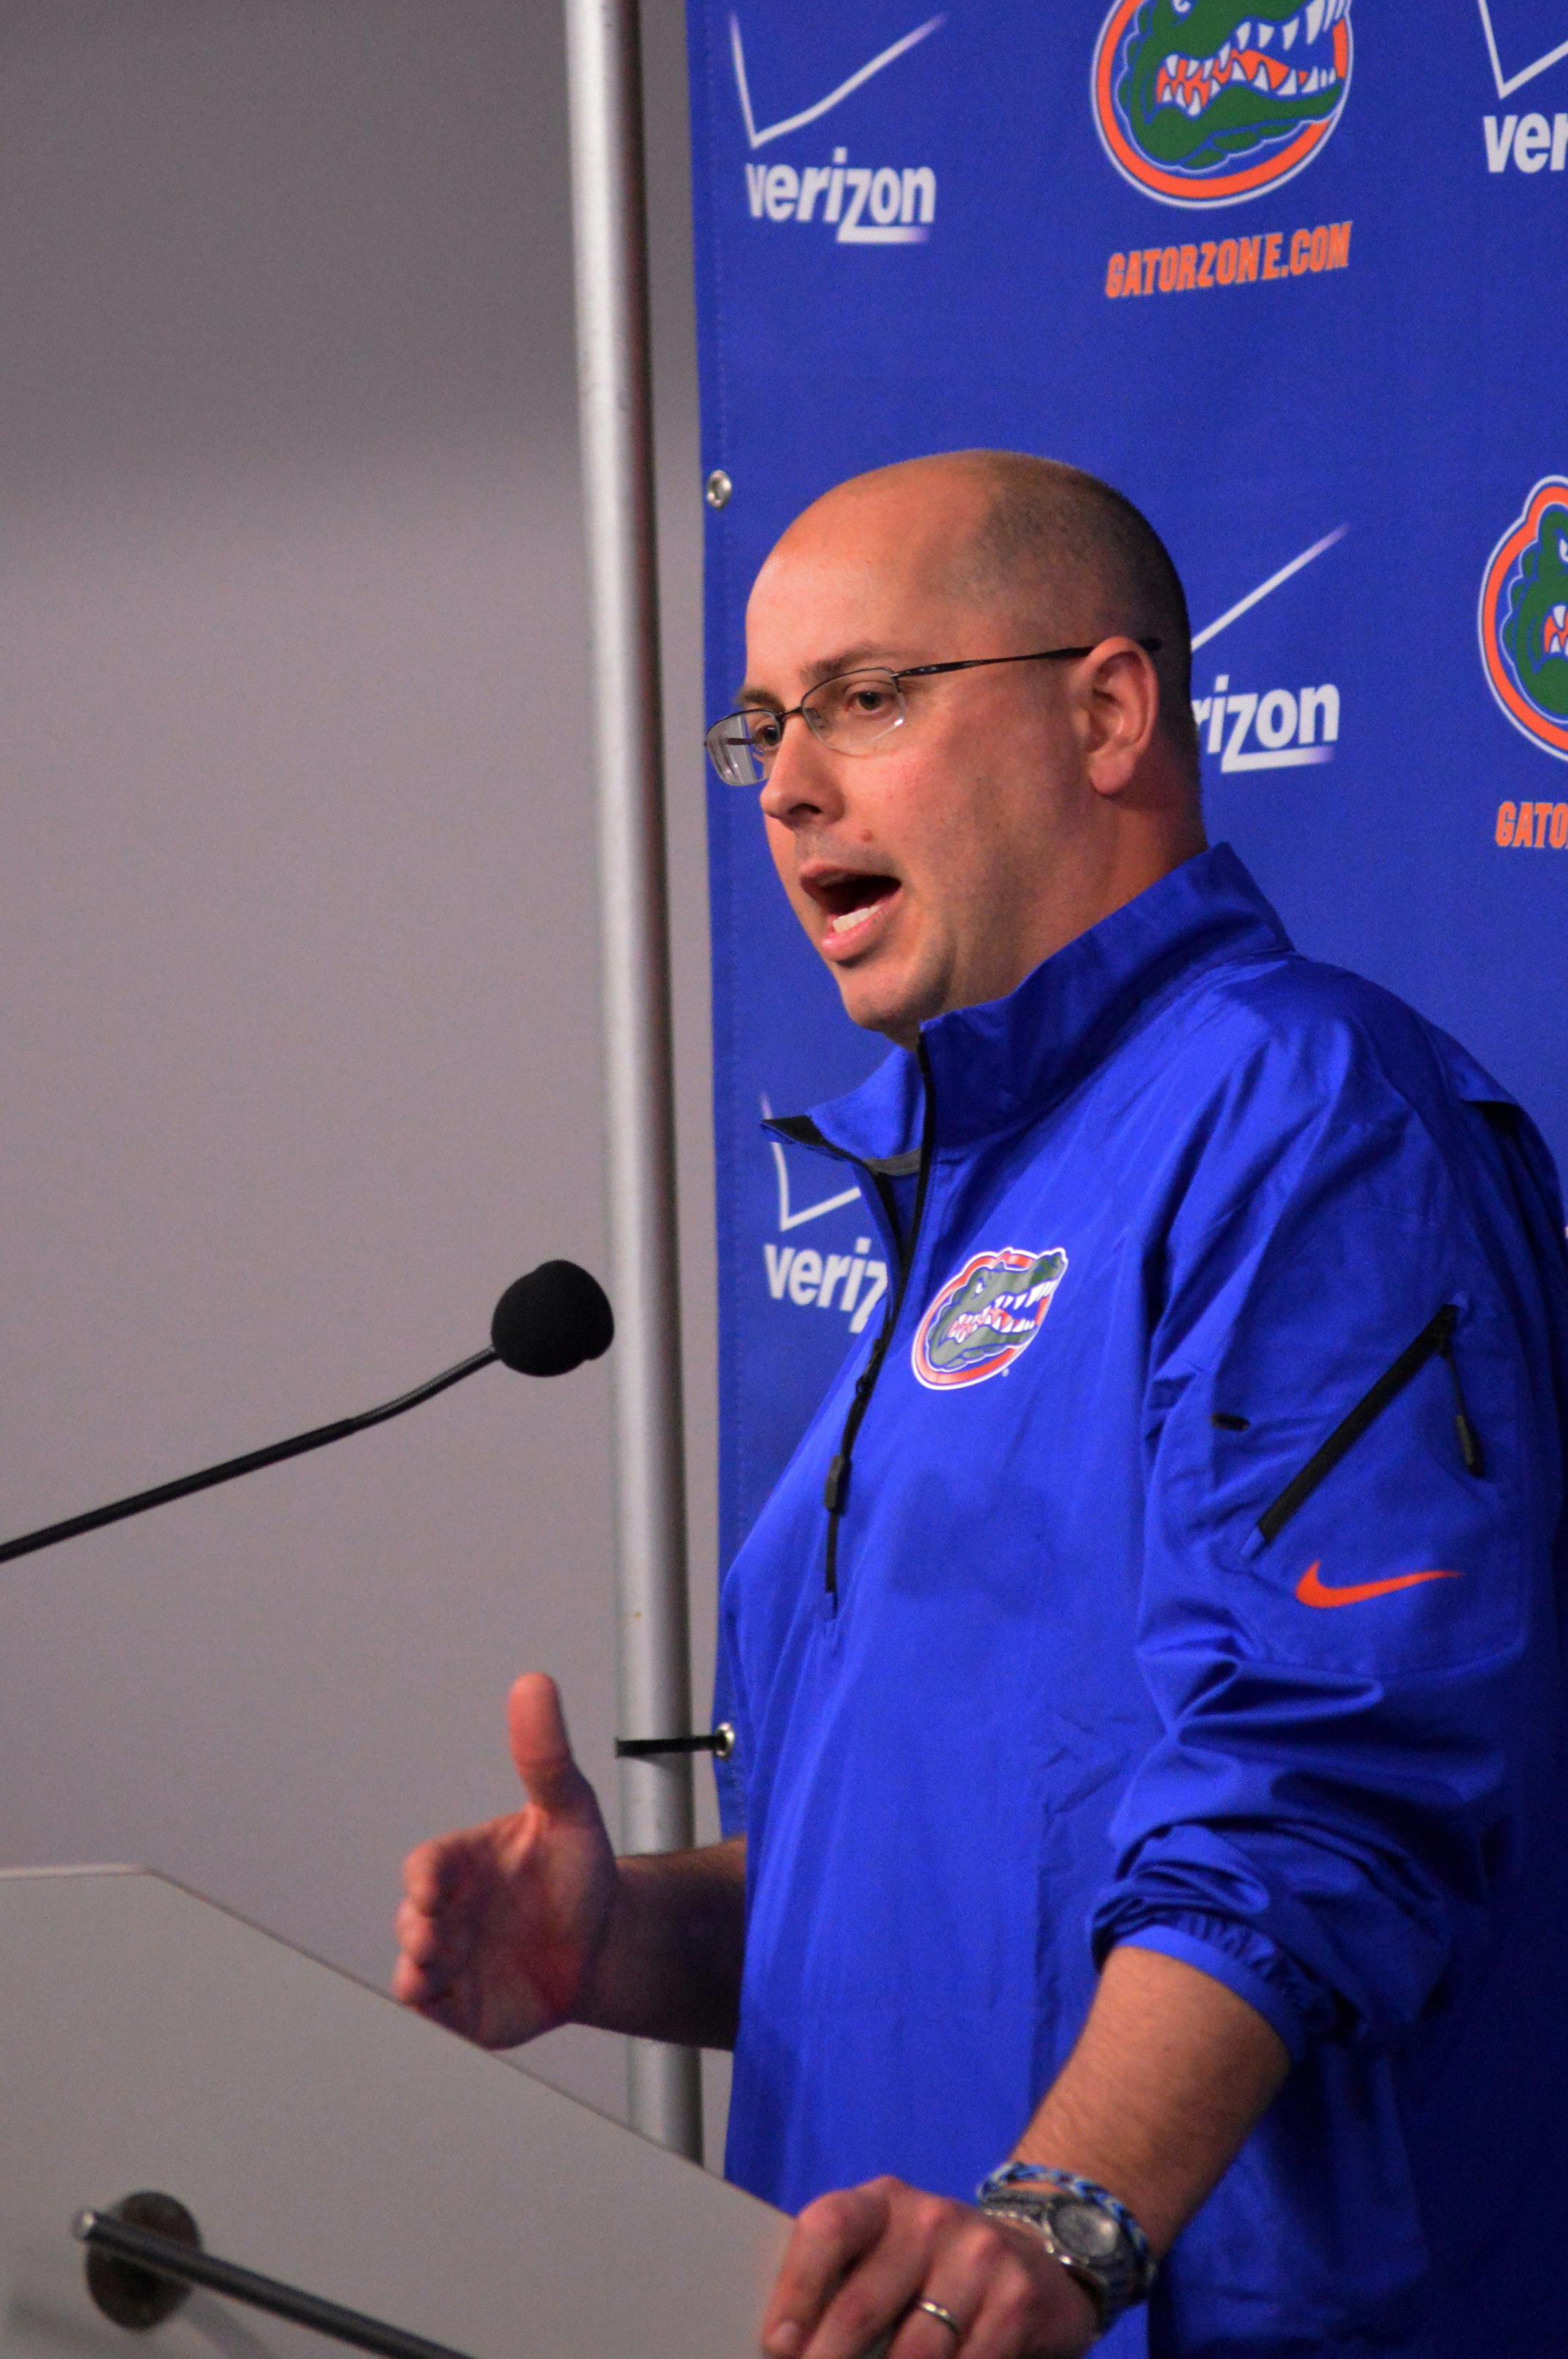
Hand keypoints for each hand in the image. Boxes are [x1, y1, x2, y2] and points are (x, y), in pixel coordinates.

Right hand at [392, 1672, 617, 2047]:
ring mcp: (453, 1963)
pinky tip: (444, 2013)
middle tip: (430, 1937)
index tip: (430, 1888)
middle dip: (415, 1931)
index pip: (426, 1867)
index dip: (424, 1877)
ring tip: (427, 1977)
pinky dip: (435, 2018)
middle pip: (412, 1924)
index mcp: (461, 1866)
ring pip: (416, 1972)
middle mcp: (448, 1915)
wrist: (608, 1941)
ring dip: (416, 1975)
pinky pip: (438, 2018)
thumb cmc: (578, 1870)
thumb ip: (545, 1755)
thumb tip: (534, 1684)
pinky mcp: (465, 2009)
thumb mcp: (569, 1809)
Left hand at [760, 2180, 1098, 2358]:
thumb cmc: (932, 2267)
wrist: (1036, 2259)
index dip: (796, 2289)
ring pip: (913, 2352)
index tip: (777, 2346)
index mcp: (883, 2202)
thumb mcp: (887, 2255)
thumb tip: (786, 2345)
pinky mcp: (1016, 2298)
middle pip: (860, 2305)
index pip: (827, 2228)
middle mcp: (929, 2218)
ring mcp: (978, 2255)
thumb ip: (843, 2285)